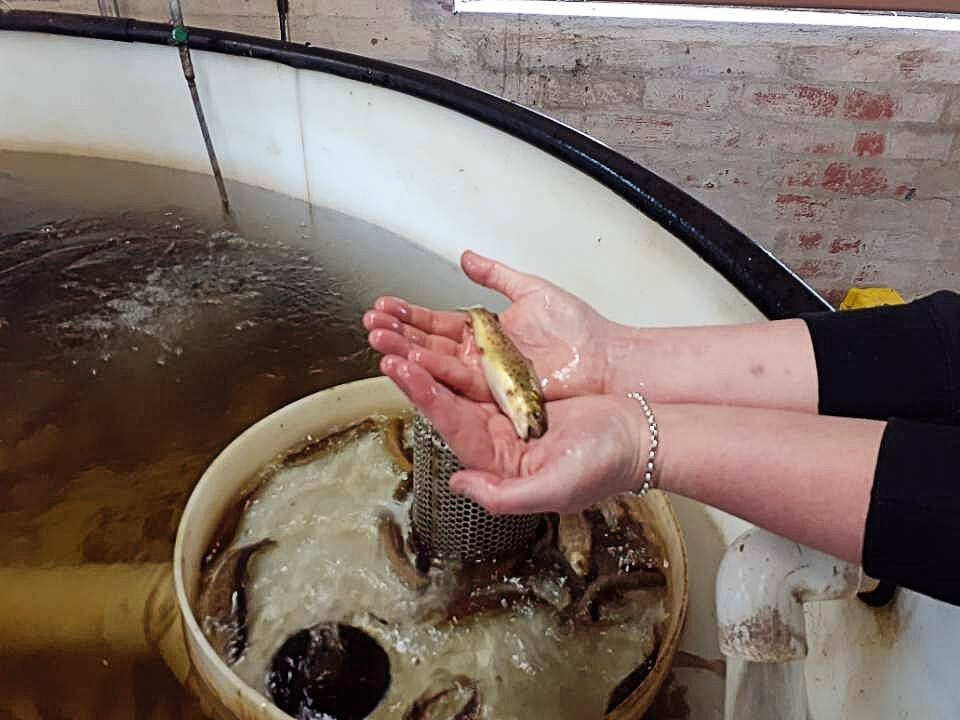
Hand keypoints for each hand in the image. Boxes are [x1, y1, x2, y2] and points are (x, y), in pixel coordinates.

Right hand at [363, 251, 615, 401]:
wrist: (605, 360)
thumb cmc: (580, 330)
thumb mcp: (533, 290)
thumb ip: (496, 275)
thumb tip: (468, 258)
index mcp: (485, 331)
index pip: (437, 322)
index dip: (410, 315)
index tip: (385, 306)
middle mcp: (480, 356)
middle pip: (429, 345)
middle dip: (397, 334)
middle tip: (371, 324)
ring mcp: (486, 378)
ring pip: (436, 366)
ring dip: (405, 354)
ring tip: (379, 341)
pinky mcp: (496, 396)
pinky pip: (458, 386)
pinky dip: (432, 375)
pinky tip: (409, 364)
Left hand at [380, 355, 649, 514]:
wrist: (640, 435)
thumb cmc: (605, 466)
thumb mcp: (555, 489)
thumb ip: (504, 495)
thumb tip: (459, 485)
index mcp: (498, 462)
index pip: (452, 424)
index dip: (425, 396)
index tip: (402, 368)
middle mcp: (497, 438)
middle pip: (446, 400)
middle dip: (415, 372)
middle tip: (387, 342)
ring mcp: (507, 413)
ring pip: (459, 383)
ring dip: (431, 359)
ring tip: (403, 334)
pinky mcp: (520, 393)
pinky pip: (484, 370)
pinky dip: (463, 353)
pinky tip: (444, 336)